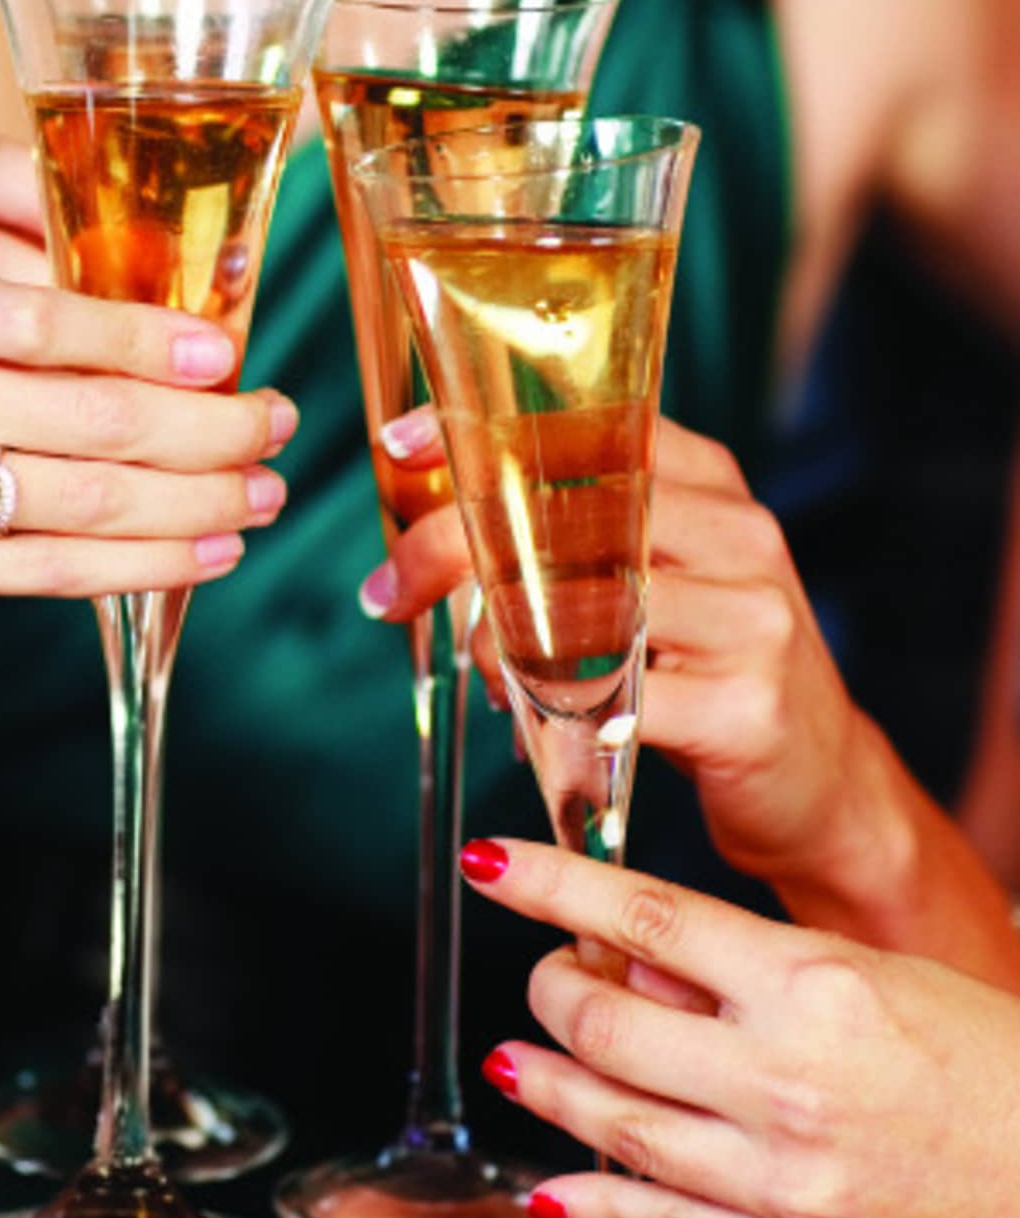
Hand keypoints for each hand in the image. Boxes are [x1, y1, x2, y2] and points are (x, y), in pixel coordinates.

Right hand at [0, 260, 295, 654]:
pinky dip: (148, 566)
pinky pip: (56, 569)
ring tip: (263, 496)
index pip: (59, 316)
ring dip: (202, 501)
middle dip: (214, 425)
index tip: (234, 353)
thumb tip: (151, 344)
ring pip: (94, 496)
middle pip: (100, 412)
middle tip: (279, 424)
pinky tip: (207, 554)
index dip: (164, 341)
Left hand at [360, 410, 870, 889]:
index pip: (596, 427)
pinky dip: (545, 715)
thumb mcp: (663, 585)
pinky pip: (613, 703)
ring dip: (491, 639)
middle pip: (571, 514)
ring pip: (582, 606)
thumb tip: (442, 525)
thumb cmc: (712, 677)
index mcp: (714, 490)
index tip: (405, 441)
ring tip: (469, 663)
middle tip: (391, 585)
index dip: (489, 431)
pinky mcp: (745, 709)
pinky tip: (524, 725)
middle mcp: (739, 538)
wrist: (826, 790)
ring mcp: (750, 622)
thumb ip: (581, 543)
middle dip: (457, 543)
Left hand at [463, 836, 1019, 1217]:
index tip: (493, 864)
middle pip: (607, 1021)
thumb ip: (742, 966)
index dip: (551, 885)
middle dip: (548, 987)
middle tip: (540, 973)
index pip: (645, 916)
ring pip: (613, 1122)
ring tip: (510, 1059)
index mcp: (811, 985)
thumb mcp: (866, 970)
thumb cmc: (983, 1054)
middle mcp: (784, 1079)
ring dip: (544, 1084)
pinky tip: (547, 1180)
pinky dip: (590, 1198)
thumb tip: (629, 954)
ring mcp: (781, 1176)